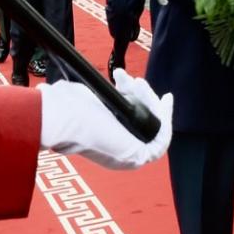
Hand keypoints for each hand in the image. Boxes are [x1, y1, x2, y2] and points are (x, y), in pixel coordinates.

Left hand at [38, 71, 173, 168]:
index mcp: (102, 140)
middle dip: (142, 96)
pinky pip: (162, 138)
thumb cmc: (69, 108)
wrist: (67, 120)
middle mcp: (116, 149)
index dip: (134, 99)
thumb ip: (105, 92)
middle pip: (143, 121)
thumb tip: (116, 77)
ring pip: (153, 126)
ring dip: (152, 103)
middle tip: (131, 80)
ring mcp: (129, 155)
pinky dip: (166, 118)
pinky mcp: (141, 156)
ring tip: (140, 84)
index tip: (130, 81)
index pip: (128, 120)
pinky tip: (165, 101)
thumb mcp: (91, 96)